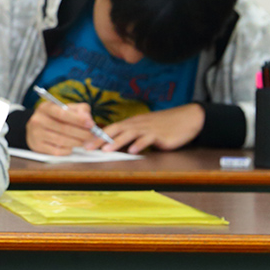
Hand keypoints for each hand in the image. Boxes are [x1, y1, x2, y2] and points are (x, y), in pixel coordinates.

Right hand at [26, 100, 96, 154]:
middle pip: (64, 128)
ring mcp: (36, 134)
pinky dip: (68, 150)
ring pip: (61, 141)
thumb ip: (80, 110)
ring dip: (77, 142)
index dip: (78, 119)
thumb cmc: (57, 117)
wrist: (37, 127)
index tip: (91, 124)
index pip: (62, 113)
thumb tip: (88, 120)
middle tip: (93, 136)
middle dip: (82, 133)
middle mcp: (38, 120)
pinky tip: (72, 146)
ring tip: (85, 141)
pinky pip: (57, 151)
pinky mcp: (37, 146)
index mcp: (45, 107)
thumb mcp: (67, 108)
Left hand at [84, 103, 204, 153]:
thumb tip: (116, 146)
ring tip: (106, 150)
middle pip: (115, 130)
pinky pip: (148, 139)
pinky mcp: (159, 135)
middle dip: (100, 139)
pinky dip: (140, 144)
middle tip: (87, 148)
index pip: (110, 129)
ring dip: (117, 142)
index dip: (96, 136)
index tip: (84, 144)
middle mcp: (137, 124)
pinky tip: (133, 150)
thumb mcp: (144, 129)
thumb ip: (131, 136)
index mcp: (131, 123)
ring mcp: (148, 129)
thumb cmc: (163, 126)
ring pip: (129, 134)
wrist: (186, 119)